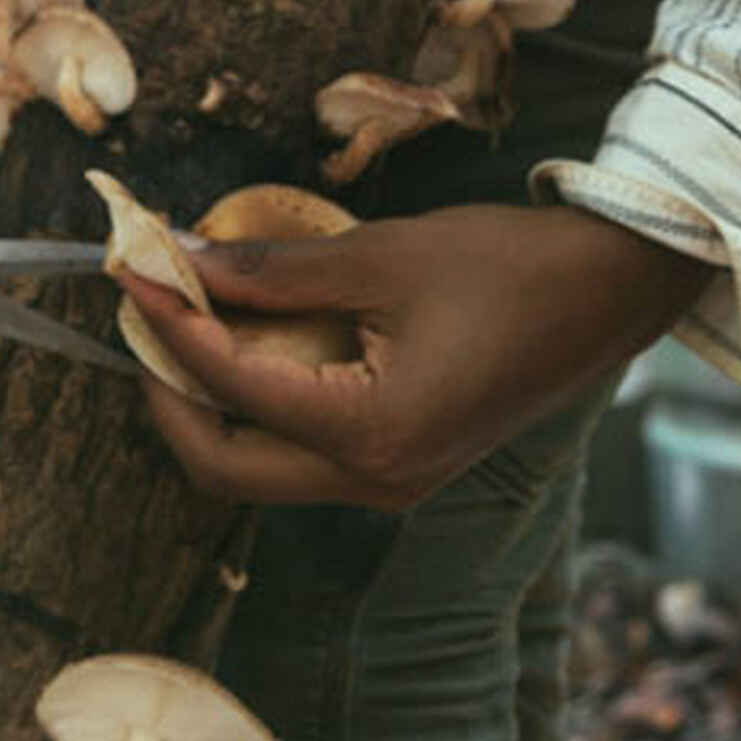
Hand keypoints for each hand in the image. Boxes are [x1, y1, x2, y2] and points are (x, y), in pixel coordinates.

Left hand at [117, 203, 711, 509]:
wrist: (607, 294)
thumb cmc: (505, 266)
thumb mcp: (381, 256)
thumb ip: (276, 271)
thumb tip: (185, 259)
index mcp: (369, 432)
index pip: (230, 388)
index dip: (169, 325)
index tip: (132, 269)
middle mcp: (373, 481)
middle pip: (223, 466)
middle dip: (169, 391)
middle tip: (149, 310)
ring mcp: (390, 484)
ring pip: (259, 467)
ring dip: (210, 400)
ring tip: (187, 316)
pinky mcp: (401, 466)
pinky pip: (301, 453)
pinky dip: (260, 403)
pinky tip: (249, 338)